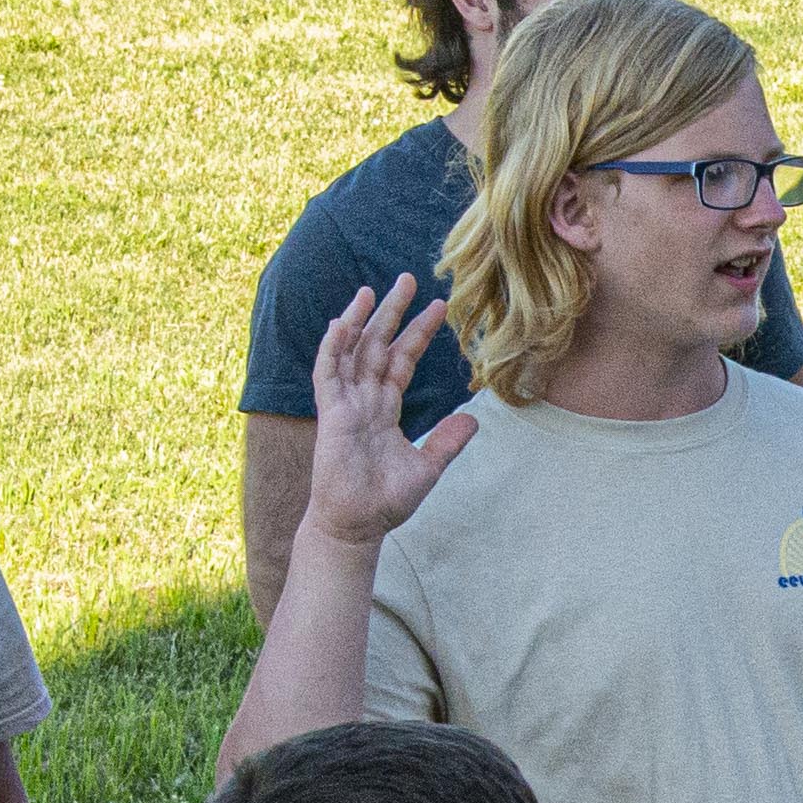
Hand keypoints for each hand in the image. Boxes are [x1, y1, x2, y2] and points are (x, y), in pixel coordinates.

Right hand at [301, 277, 482, 552]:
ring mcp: (344, 404)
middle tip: (407, 278)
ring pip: (351, 352)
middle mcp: (363, 400)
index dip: (418, 333)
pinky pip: (328, 374)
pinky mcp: (330, 414)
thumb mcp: (428, 466)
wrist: (358, 524)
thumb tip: (474, 420)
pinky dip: (334, 348)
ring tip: (372, 289)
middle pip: (377, 346)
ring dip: (360, 320)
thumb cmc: (385, 500)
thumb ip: (448, 441)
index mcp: (384, 408)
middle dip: (392, 312)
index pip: (402, 360)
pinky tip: (344, 322)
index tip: (439, 307)